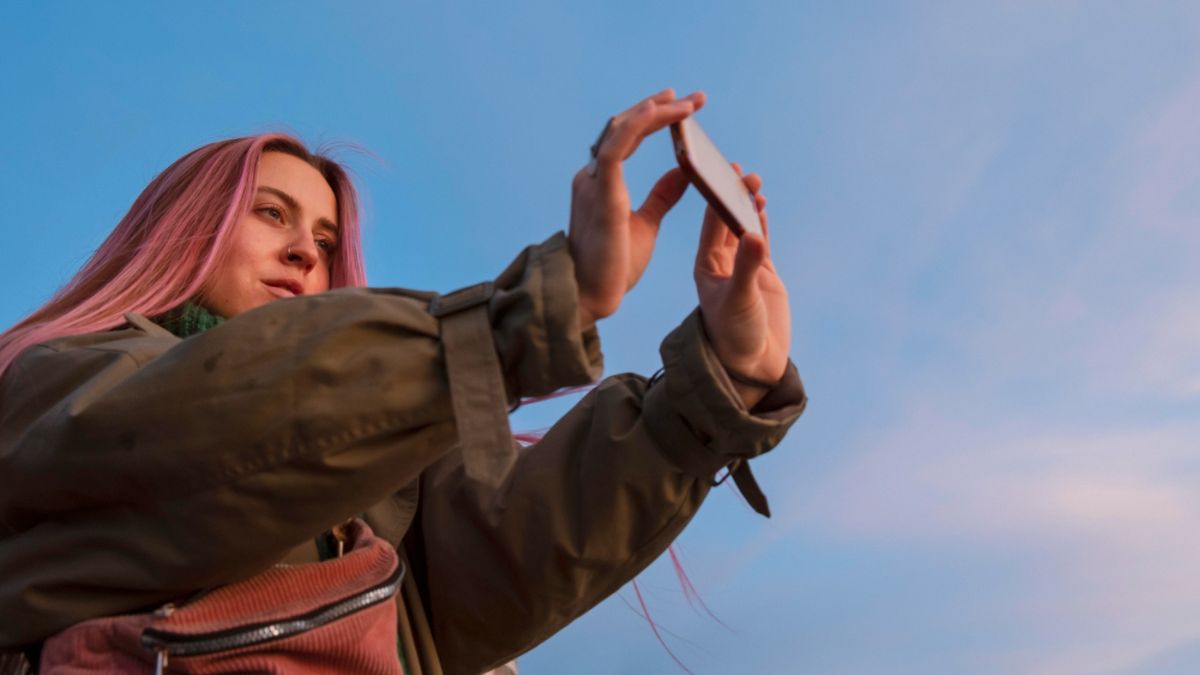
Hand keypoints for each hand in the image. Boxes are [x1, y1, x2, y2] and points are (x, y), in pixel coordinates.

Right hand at [569, 89, 705, 329]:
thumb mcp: (646, 223)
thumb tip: (683, 172)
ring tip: (686, 103)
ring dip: (654, 112)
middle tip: (694, 98)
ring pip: (620, 130)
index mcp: (602, 183)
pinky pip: (616, 148)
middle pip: (624, 127)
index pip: (627, 137)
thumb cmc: (613, 266)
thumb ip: (662, 196)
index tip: (684, 107)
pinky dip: (638, 127)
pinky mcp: (602, 195)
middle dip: (659, 107)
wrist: (591, 296)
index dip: (655, 118)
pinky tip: (661, 114)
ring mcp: (595, 183)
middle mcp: (594, 176)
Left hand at [694, 167, 790, 408]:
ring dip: (748, 206)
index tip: (723, 174)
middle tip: (743, 173)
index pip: (711, 223)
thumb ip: (748, 268)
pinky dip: (761, 223)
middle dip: (734, 195)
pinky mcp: (762, 275)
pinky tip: (761, 206)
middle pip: (727, 220)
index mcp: (707, 265)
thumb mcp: (739, 300)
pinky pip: (760, 241)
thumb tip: (755, 235)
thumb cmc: (735, 336)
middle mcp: (722, 263)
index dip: (716, 196)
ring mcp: (742, 267)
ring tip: (755, 184)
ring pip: (744, 228)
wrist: (752, 364)